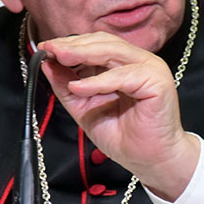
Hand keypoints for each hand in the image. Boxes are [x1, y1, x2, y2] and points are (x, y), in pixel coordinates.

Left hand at [39, 32, 199, 200]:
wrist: (150, 161)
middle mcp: (139, 61)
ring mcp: (151, 69)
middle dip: (73, 45)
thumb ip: (67, 86)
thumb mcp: (85, 108)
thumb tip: (47, 64)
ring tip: (59, 58)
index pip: (96, 43)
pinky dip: (98, 81)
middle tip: (49, 49)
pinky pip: (123, 75)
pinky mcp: (157, 82)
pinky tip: (78, 86)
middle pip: (103, 42)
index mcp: (125, 64)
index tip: (46, 48)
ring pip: (113, 51)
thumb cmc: (125, 137)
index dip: (71, 44)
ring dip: (82, 54)